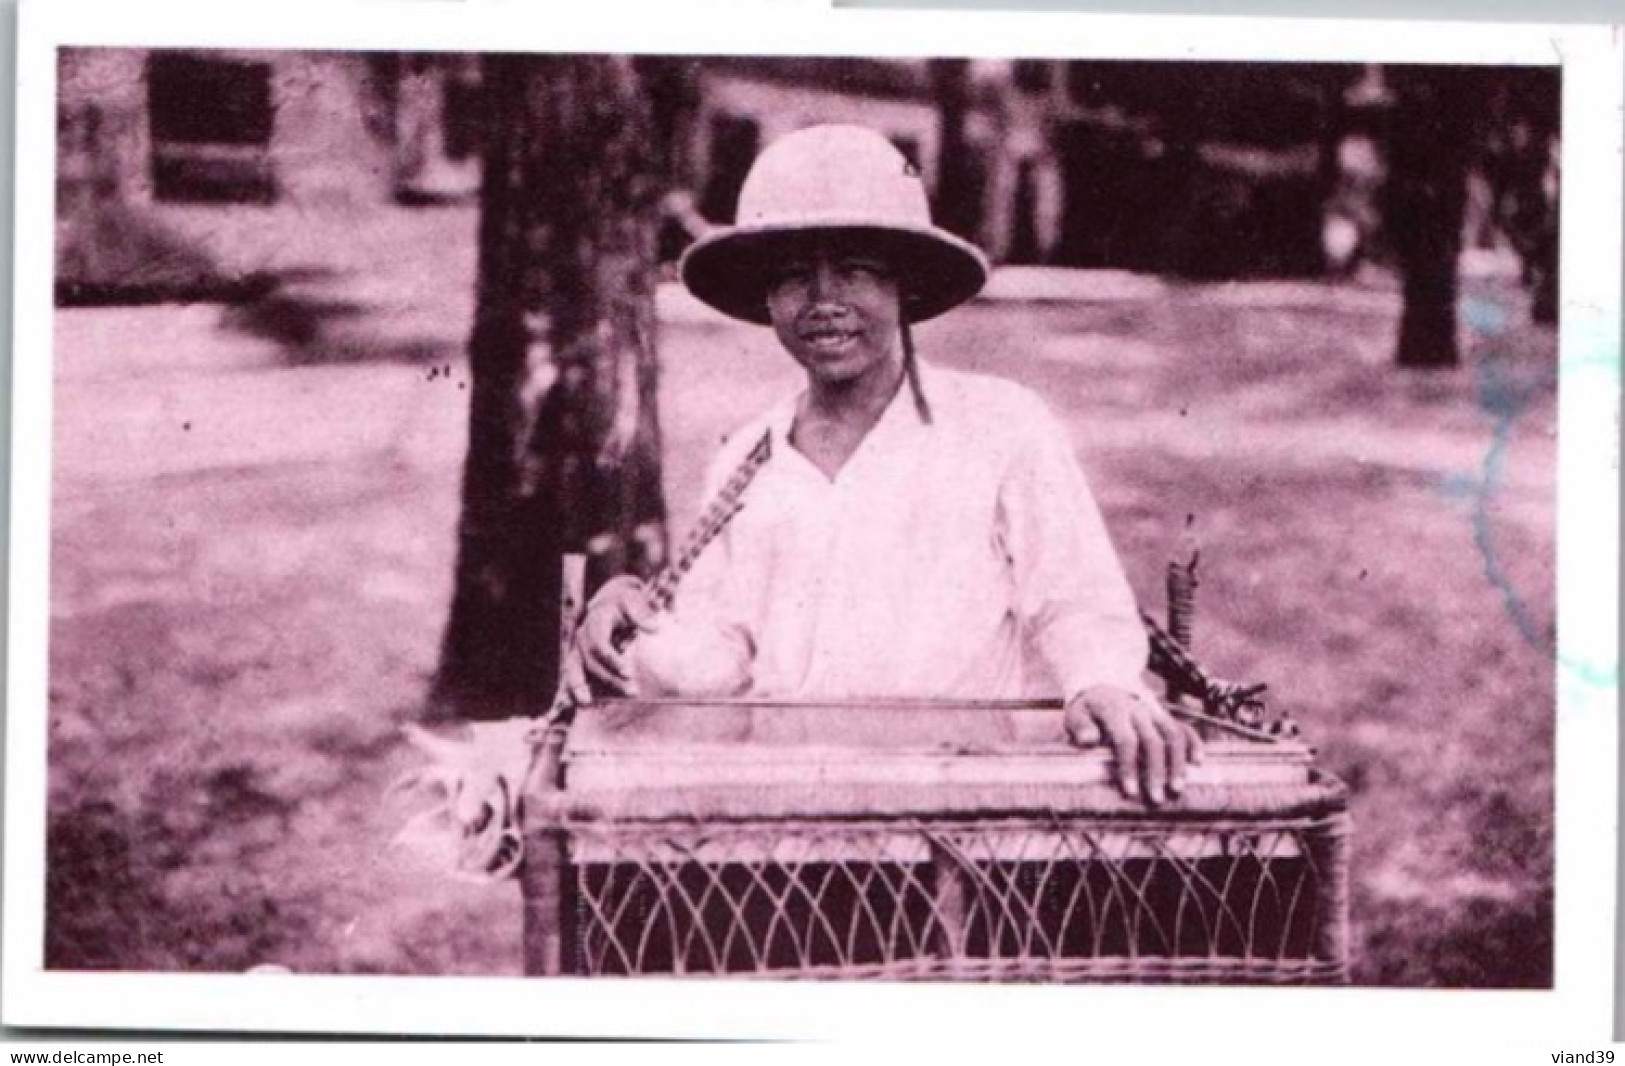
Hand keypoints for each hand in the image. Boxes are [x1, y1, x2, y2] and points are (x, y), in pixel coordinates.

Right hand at [566, 576, 657, 703]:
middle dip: (609, 678)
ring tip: (586, 703)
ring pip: (574, 668)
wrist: (611, 601)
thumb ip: (642, 614)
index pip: (600, 644)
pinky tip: (579, 702)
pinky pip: (573, 673)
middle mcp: (583, 635)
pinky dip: (574, 687)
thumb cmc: (626, 602)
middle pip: (591, 661)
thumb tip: (655, 628)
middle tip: (631, 691)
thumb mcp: (635, 601)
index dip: (612, 660)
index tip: (628, 672)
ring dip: (581, 686)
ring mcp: (578, 646)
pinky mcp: (579, 657)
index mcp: (596, 622)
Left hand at [1065, 685, 1202, 805]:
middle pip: (1154, 741)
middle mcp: (1139, 711)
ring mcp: (1155, 713)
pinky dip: (1194, 742)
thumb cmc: (1088, 708)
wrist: (1103, 683)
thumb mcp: (1075, 713)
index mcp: (1115, 711)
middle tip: (1156, 799)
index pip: (1126, 740)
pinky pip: (1184, 726)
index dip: (1129, 767)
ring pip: (1174, 735)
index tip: (1130, 792)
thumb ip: (1079, 726)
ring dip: (1178, 762)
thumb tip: (1088, 740)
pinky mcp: (1165, 716)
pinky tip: (1198, 762)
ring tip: (1177, 788)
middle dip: (1156, 772)